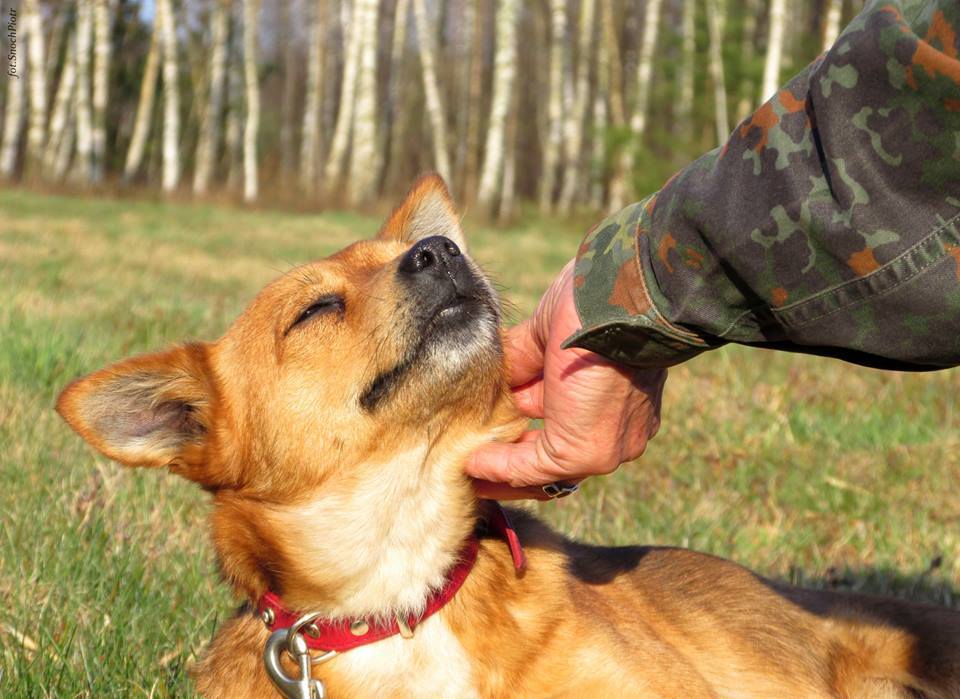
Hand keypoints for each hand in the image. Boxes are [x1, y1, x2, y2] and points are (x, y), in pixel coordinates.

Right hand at [466, 259, 666, 499]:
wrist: (617, 301)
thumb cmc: (591, 302)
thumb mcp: (549, 332)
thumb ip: (524, 358)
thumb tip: (497, 374)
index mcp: (614, 398)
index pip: (567, 423)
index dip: (528, 427)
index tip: (493, 428)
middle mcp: (615, 428)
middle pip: (556, 454)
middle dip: (513, 452)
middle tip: (476, 454)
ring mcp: (603, 445)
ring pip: (543, 468)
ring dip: (501, 468)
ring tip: (467, 467)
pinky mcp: (581, 451)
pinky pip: (529, 468)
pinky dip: (496, 467)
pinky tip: (471, 464)